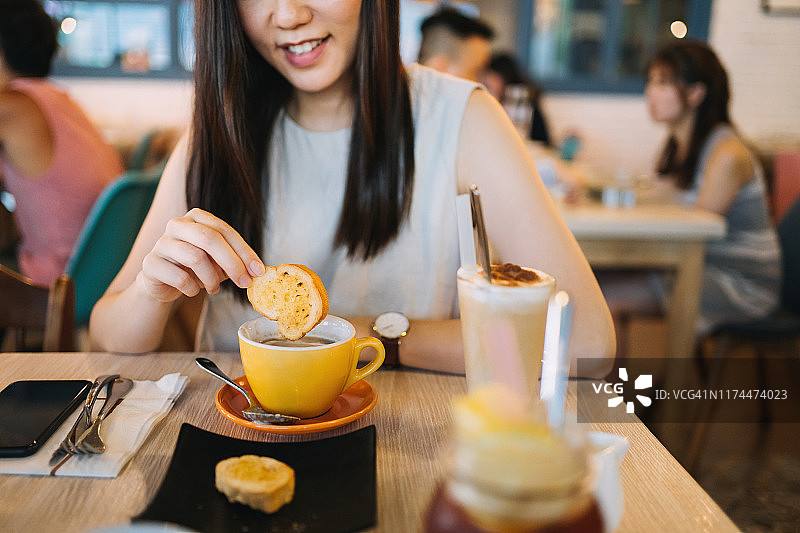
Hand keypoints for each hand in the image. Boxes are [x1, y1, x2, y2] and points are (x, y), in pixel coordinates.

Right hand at [138, 208, 264, 302]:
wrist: (162, 283)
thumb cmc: (195, 268)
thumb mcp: (217, 261)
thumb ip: (234, 260)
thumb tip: (256, 271)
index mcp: (197, 217)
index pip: (225, 230)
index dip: (244, 251)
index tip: (258, 271)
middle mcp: (177, 224)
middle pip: (210, 239)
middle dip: (232, 263)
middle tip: (244, 283)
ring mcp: (161, 242)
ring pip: (195, 257)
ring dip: (211, 279)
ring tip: (214, 289)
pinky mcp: (151, 263)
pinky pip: (179, 277)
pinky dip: (192, 289)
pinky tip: (193, 290)